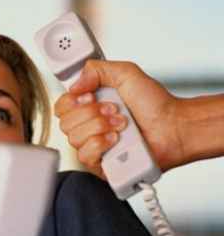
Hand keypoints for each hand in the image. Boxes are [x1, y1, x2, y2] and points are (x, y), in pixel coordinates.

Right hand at [55, 60, 184, 176]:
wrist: (173, 127)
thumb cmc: (155, 105)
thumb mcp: (125, 73)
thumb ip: (96, 69)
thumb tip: (74, 84)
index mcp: (90, 107)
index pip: (62, 107)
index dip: (73, 101)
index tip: (91, 96)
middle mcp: (89, 127)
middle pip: (65, 123)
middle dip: (92, 113)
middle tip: (115, 110)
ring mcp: (94, 148)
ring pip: (74, 139)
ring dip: (100, 127)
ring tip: (122, 124)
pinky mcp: (101, 166)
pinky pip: (85, 156)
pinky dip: (100, 144)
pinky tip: (116, 140)